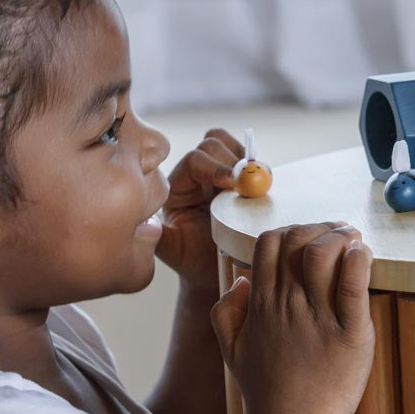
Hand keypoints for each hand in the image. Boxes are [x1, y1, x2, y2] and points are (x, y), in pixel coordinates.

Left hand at [157, 128, 244, 294]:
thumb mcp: (174, 251)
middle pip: (212, 143)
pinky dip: (259, 167)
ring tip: (256, 185)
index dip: (214, 167)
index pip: (193, 159)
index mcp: (177, 186)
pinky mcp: (241, 179)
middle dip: (232, 161)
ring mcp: (221, 173)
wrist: (216, 270)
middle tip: (249, 186)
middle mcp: (197, 174)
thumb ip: (160, 236)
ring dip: (247, 160)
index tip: (232, 183)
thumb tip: (152, 220)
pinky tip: (263, 186)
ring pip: (231, 145)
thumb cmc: (193, 261)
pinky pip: (250, 158)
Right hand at [210, 222, 375, 413]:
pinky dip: (359, 260)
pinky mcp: (349, 334)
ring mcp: (317, 318)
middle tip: (341, 233)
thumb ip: (225, 311)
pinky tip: (363, 254)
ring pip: (322, 253)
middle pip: (297, 239)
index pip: (270, 241)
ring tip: (355, 241)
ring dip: (340, 237)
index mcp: (261, 302)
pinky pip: (352, 285)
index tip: (312, 239)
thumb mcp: (232, 348)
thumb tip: (241, 279)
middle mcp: (287, 303)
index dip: (292, 229)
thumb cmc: (265, 391)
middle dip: (320, 227)